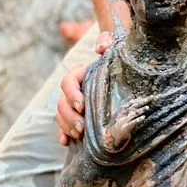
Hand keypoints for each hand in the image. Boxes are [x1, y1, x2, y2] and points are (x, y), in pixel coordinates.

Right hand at [56, 31, 114, 146]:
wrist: (124, 76)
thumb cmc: (119, 62)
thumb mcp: (115, 49)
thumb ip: (107, 43)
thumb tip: (101, 47)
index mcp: (80, 74)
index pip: (68, 82)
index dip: (72, 94)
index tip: (82, 105)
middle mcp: (74, 90)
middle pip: (62, 103)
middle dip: (70, 116)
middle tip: (81, 128)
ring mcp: (74, 105)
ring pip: (62, 115)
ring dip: (67, 126)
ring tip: (79, 136)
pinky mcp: (77, 117)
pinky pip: (65, 127)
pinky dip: (64, 134)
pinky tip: (66, 142)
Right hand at [104, 97, 151, 151]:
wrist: (112, 136)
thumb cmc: (120, 125)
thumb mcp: (123, 115)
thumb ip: (129, 108)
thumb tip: (135, 100)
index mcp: (123, 110)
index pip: (132, 102)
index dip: (140, 99)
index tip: (148, 97)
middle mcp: (124, 113)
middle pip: (134, 105)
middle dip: (142, 101)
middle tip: (150, 98)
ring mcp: (124, 120)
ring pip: (133, 113)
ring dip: (141, 110)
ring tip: (147, 107)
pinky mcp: (126, 127)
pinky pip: (133, 122)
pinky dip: (138, 119)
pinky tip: (143, 117)